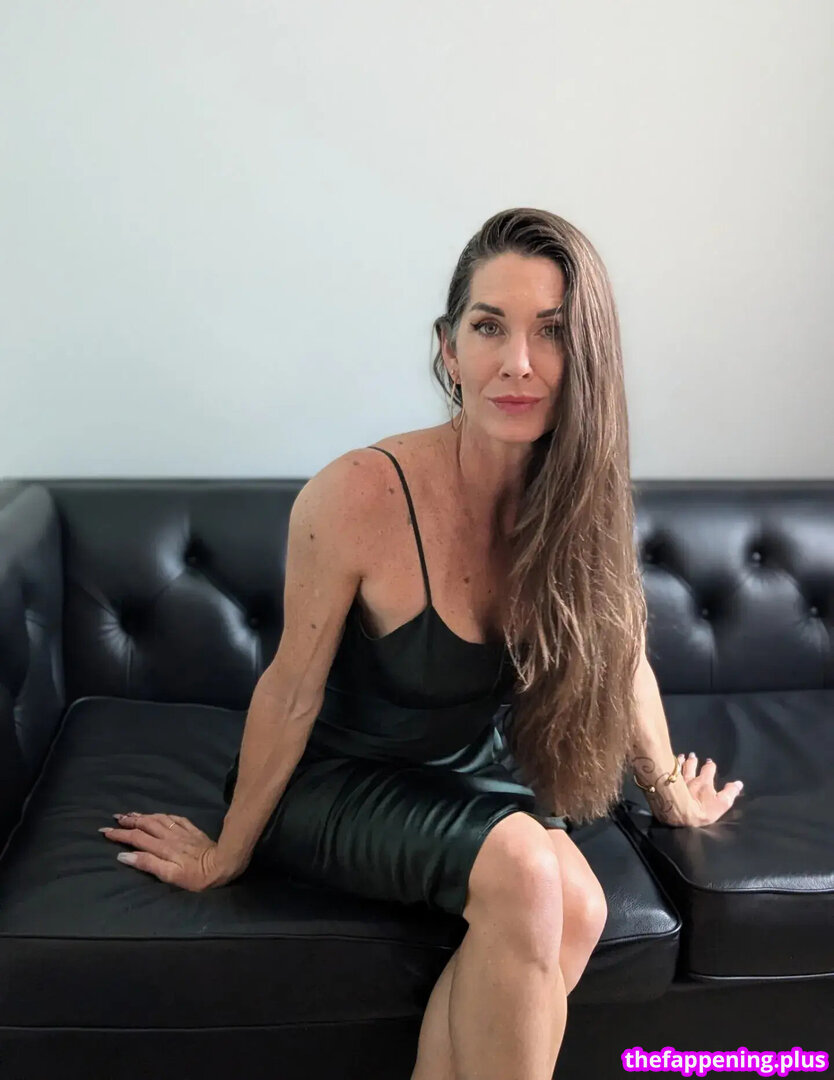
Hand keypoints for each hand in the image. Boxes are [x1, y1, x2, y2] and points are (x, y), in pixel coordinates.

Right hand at [99, 811, 242, 890]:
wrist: (224, 864)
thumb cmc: (197, 877)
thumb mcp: (171, 876)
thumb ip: (148, 864)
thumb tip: (124, 855)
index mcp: (162, 848)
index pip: (136, 838)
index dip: (120, 835)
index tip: (105, 832)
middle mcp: (170, 836)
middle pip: (146, 825)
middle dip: (129, 821)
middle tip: (114, 818)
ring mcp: (182, 832)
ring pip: (159, 819)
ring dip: (144, 816)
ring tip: (132, 814)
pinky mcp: (193, 831)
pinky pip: (175, 819)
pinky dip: (164, 815)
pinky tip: (161, 815)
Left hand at [670, 752, 744, 826]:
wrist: (680, 814)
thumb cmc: (702, 810)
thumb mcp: (722, 803)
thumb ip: (730, 792)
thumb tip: (739, 783)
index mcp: (704, 782)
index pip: (708, 770)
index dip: (710, 766)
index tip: (710, 762)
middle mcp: (691, 778)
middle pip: (692, 766)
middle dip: (694, 760)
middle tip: (693, 755)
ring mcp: (678, 781)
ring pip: (680, 767)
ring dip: (681, 761)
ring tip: (682, 756)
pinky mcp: (668, 785)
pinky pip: (668, 771)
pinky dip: (670, 765)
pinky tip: (669, 762)